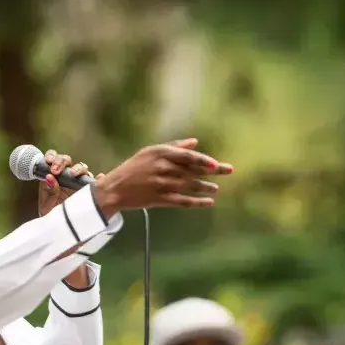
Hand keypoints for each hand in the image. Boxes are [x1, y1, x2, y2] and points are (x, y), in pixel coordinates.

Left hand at [37, 149, 105, 216]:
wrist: (64, 233)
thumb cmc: (53, 219)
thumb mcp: (48, 208)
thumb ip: (49, 193)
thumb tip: (50, 177)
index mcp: (53, 179)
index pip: (53, 160)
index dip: (52, 156)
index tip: (49, 160)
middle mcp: (66, 178)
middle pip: (67, 161)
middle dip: (62, 161)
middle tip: (57, 170)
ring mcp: (79, 183)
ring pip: (81, 168)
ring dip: (78, 168)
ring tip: (74, 174)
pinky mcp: (90, 190)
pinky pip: (97, 182)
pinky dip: (99, 178)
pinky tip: (99, 178)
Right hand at [92, 138, 231, 216]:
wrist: (115, 188)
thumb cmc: (134, 167)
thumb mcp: (150, 152)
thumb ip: (174, 147)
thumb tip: (195, 142)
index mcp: (161, 154)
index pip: (188, 156)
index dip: (204, 160)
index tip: (216, 164)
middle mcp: (163, 168)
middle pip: (193, 170)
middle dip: (213, 171)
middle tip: (229, 170)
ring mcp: (162, 185)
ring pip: (190, 186)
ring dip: (206, 187)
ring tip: (216, 189)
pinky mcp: (160, 199)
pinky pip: (183, 201)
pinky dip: (197, 202)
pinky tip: (208, 202)